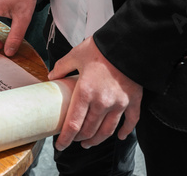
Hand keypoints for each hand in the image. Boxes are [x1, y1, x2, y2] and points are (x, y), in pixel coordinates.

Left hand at [48, 36, 142, 150]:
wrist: (128, 43)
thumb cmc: (101, 48)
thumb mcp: (76, 55)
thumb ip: (62, 67)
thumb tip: (52, 76)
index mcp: (85, 92)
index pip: (73, 124)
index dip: (65, 138)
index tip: (60, 144)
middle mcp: (102, 102)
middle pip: (89, 130)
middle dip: (79, 139)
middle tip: (74, 140)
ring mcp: (119, 104)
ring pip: (107, 130)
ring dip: (97, 140)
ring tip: (89, 143)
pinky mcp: (133, 100)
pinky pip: (130, 122)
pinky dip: (125, 131)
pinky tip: (119, 136)